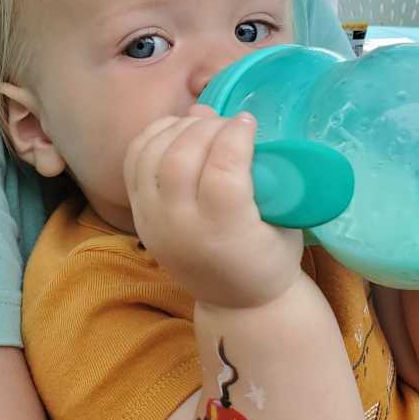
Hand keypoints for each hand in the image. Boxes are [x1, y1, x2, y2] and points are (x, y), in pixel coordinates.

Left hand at [123, 104, 302, 307]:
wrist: (236, 303)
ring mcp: (152, 221)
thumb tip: (219, 116)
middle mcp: (180, 228)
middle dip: (206, 128)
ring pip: (151, 156)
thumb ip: (260, 171)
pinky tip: (177, 131)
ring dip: (178, 129)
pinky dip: (153, 137)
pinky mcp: (138, 214)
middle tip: (228, 123)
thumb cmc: (269, 259)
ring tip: (203, 125)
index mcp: (223, 234)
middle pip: (179, 159)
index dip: (235, 136)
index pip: (221, 172)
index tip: (249, 122)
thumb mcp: (285, 222)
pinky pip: (133, 162)